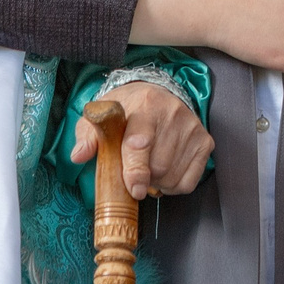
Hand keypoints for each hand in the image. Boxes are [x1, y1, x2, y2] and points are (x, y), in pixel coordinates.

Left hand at [71, 83, 213, 198]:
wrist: (156, 94)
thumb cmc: (125, 110)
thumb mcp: (100, 115)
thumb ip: (87, 135)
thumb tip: (78, 155)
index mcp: (145, 105)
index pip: (140, 143)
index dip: (135, 170)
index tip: (133, 188)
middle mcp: (173, 113)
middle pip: (157, 166)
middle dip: (142, 177)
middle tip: (132, 170)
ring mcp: (192, 128)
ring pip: (172, 177)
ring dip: (156, 182)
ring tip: (148, 166)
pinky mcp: (205, 142)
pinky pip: (188, 182)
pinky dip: (173, 185)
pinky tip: (164, 170)